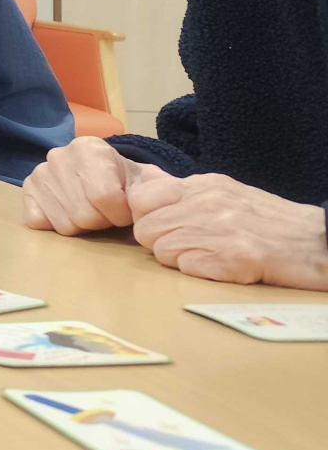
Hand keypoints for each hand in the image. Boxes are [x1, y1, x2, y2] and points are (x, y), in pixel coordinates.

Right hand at [20, 136, 156, 233]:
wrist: (100, 174)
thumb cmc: (123, 181)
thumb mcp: (144, 180)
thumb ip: (155, 185)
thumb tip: (156, 187)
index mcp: (90, 148)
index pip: (105, 197)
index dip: (121, 213)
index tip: (126, 209)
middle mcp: (59, 156)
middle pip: (85, 215)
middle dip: (101, 222)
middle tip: (106, 213)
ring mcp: (40, 174)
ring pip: (65, 224)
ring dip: (81, 227)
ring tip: (89, 211)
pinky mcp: (27, 192)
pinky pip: (38, 222)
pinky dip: (55, 225)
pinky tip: (67, 213)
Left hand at [128, 170, 327, 288]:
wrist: (318, 241)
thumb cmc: (268, 220)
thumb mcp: (224, 191)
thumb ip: (182, 188)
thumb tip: (145, 176)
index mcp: (202, 184)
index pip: (139, 198)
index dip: (146, 217)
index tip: (164, 225)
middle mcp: (205, 203)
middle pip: (145, 230)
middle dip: (161, 242)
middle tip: (191, 246)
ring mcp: (218, 229)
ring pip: (162, 251)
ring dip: (181, 259)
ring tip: (211, 255)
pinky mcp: (232, 258)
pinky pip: (187, 269)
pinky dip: (201, 272)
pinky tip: (223, 266)